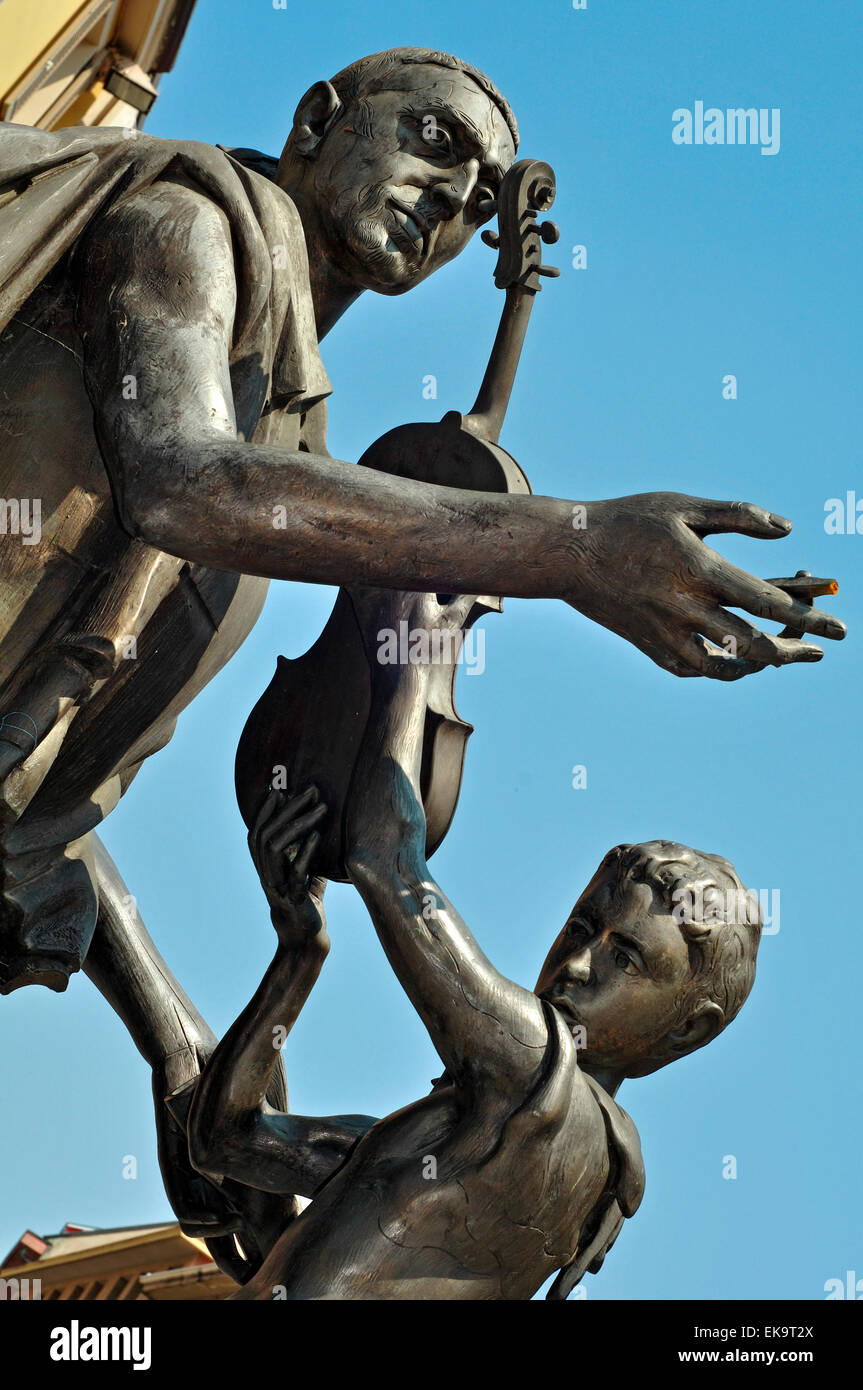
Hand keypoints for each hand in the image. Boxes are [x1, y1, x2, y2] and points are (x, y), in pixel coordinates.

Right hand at [248, 786, 327, 949]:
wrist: (305, 941)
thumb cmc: (306, 905)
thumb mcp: (307, 875)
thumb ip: (308, 855)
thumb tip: (318, 830)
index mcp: (266, 868)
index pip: (257, 834)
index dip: (265, 811)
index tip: (280, 789)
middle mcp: (267, 875)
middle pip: (266, 835)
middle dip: (287, 809)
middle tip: (310, 790)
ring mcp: (278, 887)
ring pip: (275, 848)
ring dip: (297, 823)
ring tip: (320, 807)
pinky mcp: (293, 899)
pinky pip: (295, 872)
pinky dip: (306, 851)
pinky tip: (317, 835)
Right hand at [564, 494, 845, 678]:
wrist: (569, 553)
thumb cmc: (628, 521)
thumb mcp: (684, 507)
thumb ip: (739, 516)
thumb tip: (788, 531)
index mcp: (699, 570)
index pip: (767, 601)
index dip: (808, 615)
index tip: (838, 625)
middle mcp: (684, 609)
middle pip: (755, 644)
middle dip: (795, 649)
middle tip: (820, 647)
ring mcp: (665, 634)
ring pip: (726, 667)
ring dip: (762, 665)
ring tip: (783, 656)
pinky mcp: (648, 647)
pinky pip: (694, 670)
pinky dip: (721, 669)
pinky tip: (737, 660)